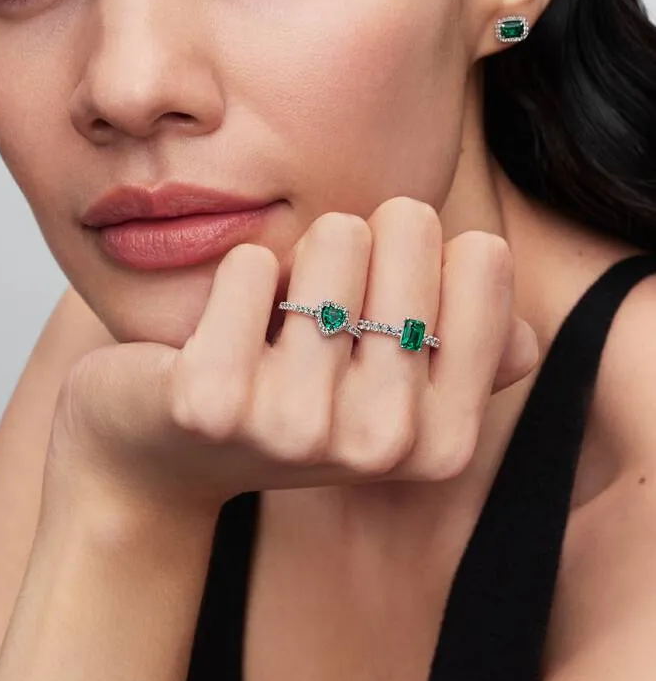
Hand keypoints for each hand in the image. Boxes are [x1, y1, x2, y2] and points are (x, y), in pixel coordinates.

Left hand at [44, 198, 538, 520]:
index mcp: (446, 439)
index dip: (423, 256)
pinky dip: (238, 274)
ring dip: (297, 259)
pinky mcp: (211, 401)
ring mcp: (295, 428)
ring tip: (271, 324)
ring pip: (332, 237)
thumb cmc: (288, 397)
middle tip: (315, 310)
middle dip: (358, 246)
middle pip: (407, 228)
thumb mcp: (387, 390)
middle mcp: (383, 442)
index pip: (483, 254)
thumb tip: (521, 336)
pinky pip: (251, 263)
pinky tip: (217, 330)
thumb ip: (466, 358)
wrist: (159, 453)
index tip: (381, 305)